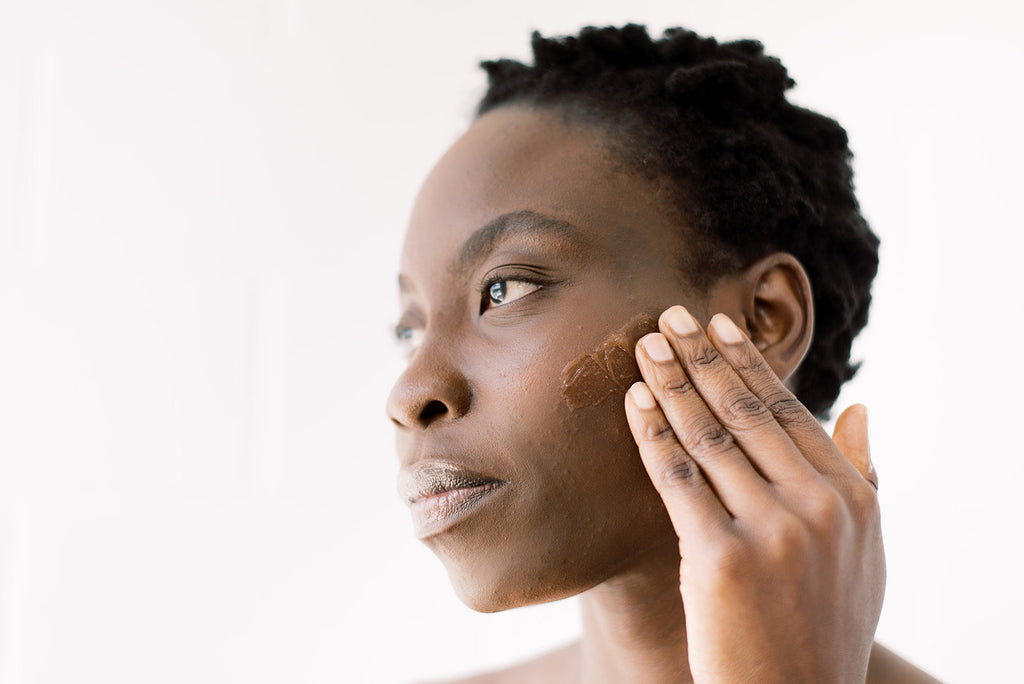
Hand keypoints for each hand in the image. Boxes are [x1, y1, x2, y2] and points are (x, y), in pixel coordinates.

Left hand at [623, 305, 884, 683]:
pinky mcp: (724, 561)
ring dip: (673, 385)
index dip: (748, 365)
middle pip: (747, 414)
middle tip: (669, 317)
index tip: (719, 326)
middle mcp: (818, 508)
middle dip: (703, 359)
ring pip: (711, 439)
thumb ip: (864, 477)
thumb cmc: (825, 626)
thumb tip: (861, 408)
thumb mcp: (867, 553)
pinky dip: (654, 437)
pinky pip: (679, 482)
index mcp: (851, 498)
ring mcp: (773, 533)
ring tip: (644, 348)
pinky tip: (635, 404)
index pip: (790, 412)